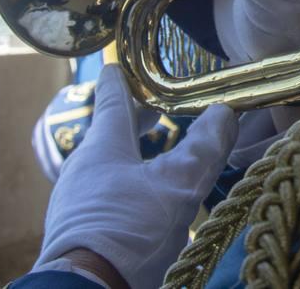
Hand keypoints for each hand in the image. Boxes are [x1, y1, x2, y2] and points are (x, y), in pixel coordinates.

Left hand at [34, 65, 238, 288]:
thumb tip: (225, 112)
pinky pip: (100, 196)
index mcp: (102, 145)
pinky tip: (141, 204)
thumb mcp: (177, 186)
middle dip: (133, 121)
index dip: (120, 79)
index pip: (111, 98)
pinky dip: (123, 187)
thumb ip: (204, 147)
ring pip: (105, 166)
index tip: (118, 66)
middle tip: (154, 112)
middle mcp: (82, 168)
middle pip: (109, 133)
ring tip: (154, 159)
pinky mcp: (76, 233)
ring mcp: (74, 203)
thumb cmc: (128, 231)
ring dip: (131, 157)